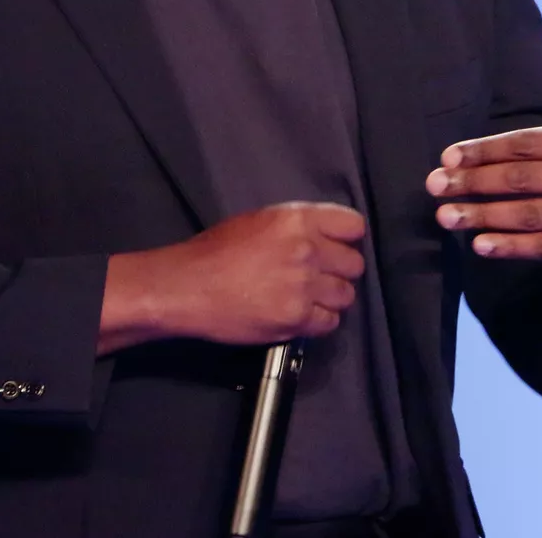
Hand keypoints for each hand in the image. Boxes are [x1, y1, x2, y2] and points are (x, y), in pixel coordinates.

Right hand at [97, 202, 366, 353]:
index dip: (346, 239)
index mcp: (297, 219)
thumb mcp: (258, 220)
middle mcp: (307, 250)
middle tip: (318, 277)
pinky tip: (299, 315)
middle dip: (339, 271)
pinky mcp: (297, 319)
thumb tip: (323, 237)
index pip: (353, 226)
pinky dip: (318, 321)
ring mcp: (304, 286)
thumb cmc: (215, 250)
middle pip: (354, 265)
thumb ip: (296, 226)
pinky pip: (330, 323)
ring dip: (330, 298)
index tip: (335, 247)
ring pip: (346, 296)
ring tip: (307, 299)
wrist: (188, 287)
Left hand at [425, 7, 541, 315]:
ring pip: (533, 215)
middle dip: (475, 183)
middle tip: (433, 185)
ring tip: (445, 216)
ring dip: (485, 217)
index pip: (530, 144)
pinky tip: (481, 244)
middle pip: (525, 179)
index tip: (449, 156)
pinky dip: (515, 247)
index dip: (487, 150)